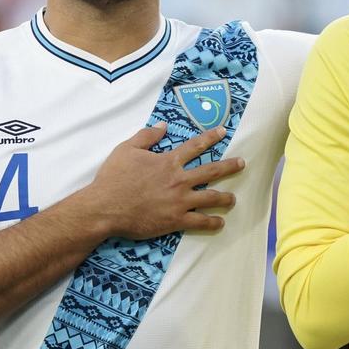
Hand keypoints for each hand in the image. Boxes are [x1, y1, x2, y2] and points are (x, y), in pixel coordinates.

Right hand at [83, 123, 244, 238]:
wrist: (106, 207)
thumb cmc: (114, 178)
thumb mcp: (126, 149)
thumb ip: (146, 136)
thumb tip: (163, 126)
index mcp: (168, 161)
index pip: (195, 146)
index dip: (210, 137)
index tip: (223, 131)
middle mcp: (179, 179)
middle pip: (211, 170)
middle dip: (229, 166)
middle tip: (242, 163)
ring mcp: (180, 201)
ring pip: (211, 197)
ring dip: (225, 197)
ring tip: (234, 198)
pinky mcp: (176, 220)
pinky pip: (200, 222)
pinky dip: (212, 222)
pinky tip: (220, 222)